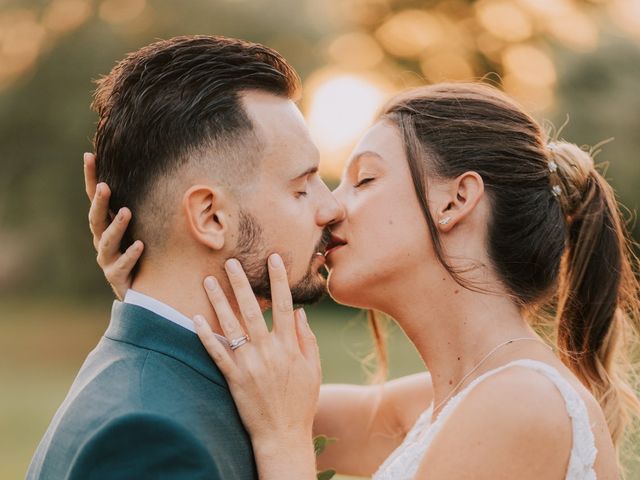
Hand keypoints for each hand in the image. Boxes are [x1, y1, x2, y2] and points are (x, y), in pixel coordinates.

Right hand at [83, 152, 143, 299]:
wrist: (143, 294)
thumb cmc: (147, 254)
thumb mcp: (146, 227)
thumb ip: (148, 206)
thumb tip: (165, 172)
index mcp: (107, 226)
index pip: (96, 199)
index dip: (91, 178)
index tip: (88, 156)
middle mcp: (103, 241)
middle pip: (96, 218)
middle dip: (99, 202)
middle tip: (105, 187)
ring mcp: (108, 261)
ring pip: (107, 242)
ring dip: (116, 226)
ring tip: (126, 212)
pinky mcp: (117, 279)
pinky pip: (122, 266)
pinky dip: (131, 255)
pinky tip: (140, 245)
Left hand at [194, 254, 319, 478]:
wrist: (283, 434)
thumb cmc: (301, 401)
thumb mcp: (314, 369)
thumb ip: (307, 339)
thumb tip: (299, 314)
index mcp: (289, 346)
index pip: (283, 304)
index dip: (278, 279)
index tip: (274, 258)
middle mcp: (267, 351)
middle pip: (251, 309)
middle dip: (241, 282)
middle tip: (230, 261)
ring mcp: (248, 364)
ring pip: (230, 326)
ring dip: (218, 301)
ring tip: (208, 280)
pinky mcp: (233, 378)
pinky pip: (216, 352)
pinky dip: (205, 335)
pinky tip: (195, 318)